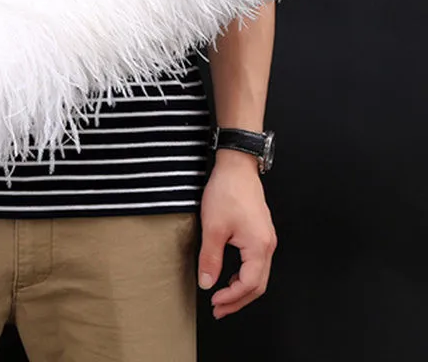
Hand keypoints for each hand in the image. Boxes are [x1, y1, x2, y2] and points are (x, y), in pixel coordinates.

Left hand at [197, 149, 277, 318]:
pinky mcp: (260, 232)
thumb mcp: (213, 227)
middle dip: (238, 300)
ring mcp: (266, 238)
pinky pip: (257, 262)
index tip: (214, 303)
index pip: (249, 285)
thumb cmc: (227, 191)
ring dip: (241, 289)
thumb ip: (211, 258)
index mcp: (259, 247)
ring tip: (223, 297)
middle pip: (258, 284)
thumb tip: (207, 282)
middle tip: (219, 309)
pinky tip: (230, 275)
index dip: (231, 298)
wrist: (236, 166)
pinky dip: (244, 275)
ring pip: (258, 274)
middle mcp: (268, 245)